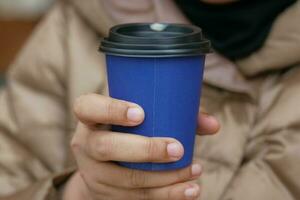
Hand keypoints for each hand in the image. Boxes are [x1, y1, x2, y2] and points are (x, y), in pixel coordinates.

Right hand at [63, 94, 218, 199]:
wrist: (105, 163)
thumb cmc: (129, 129)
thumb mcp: (139, 114)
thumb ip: (175, 112)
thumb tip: (212, 125)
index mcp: (90, 117)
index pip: (87, 107)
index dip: (111, 110)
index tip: (141, 114)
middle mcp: (86, 144)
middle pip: (105, 147)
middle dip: (145, 149)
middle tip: (178, 149)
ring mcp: (94, 172)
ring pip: (126, 178)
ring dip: (164, 177)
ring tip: (194, 170)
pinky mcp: (107, 193)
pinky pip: (136, 197)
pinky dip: (166, 194)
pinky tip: (189, 189)